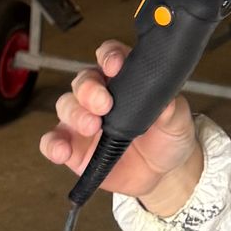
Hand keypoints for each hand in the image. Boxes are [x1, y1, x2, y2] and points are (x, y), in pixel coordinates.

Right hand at [38, 41, 201, 211]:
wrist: (164, 173)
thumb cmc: (168, 136)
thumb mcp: (177, 121)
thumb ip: (171, 110)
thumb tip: (165, 101)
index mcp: (124, 79)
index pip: (110, 57)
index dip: (109, 56)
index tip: (115, 66)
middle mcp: (99, 95)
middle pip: (83, 80)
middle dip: (89, 89)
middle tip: (103, 104)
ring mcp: (83, 121)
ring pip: (66, 106)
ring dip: (74, 113)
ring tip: (91, 127)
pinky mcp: (74, 147)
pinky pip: (53, 141)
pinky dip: (53, 144)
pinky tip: (63, 151)